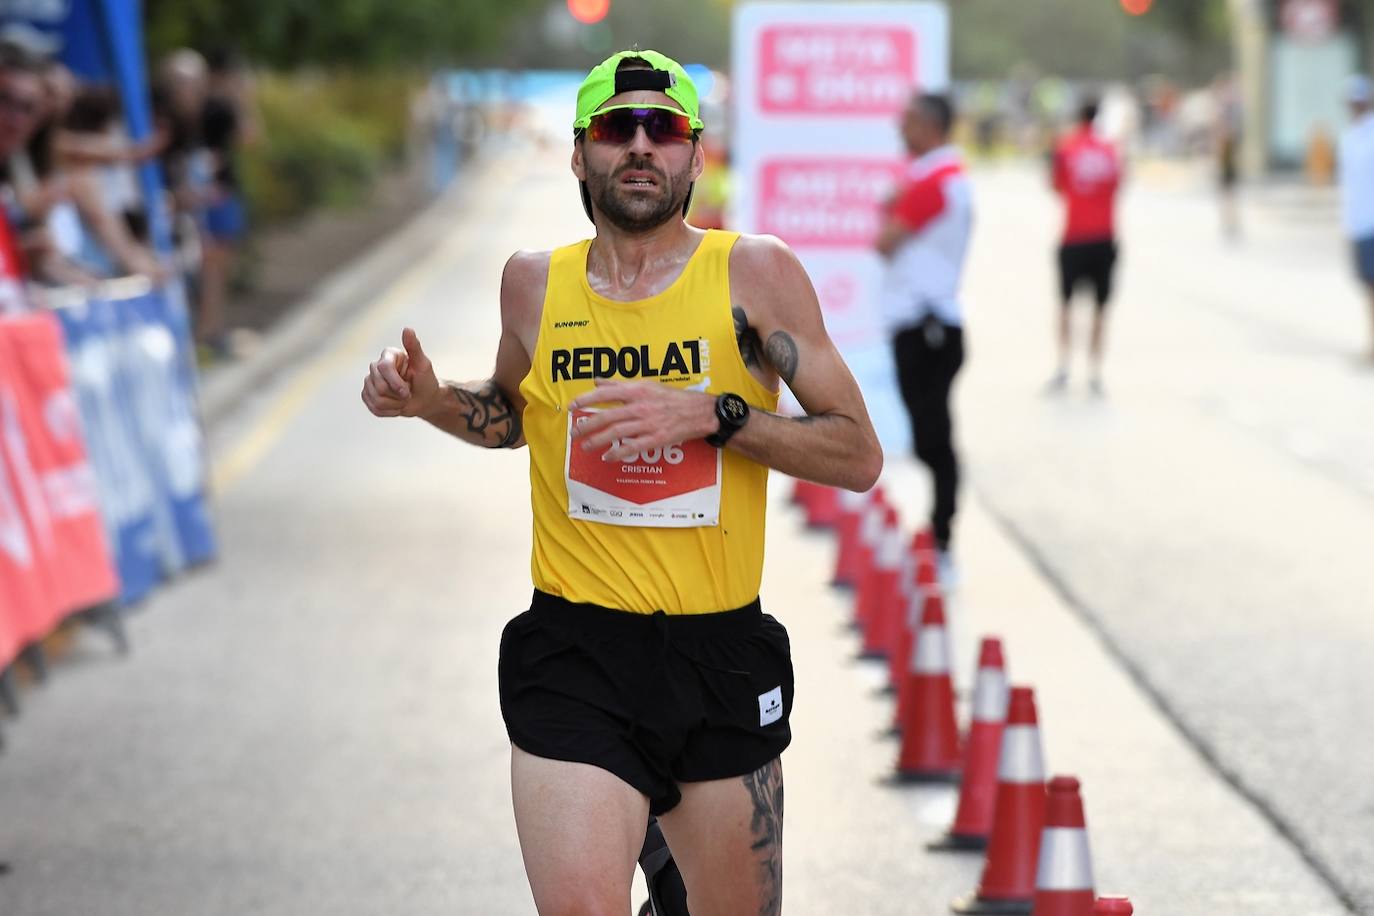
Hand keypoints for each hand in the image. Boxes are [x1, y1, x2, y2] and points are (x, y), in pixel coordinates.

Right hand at [362, 327, 440, 417]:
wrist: (424, 399)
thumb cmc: (426, 380)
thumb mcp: (423, 364)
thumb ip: (414, 347)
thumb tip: (407, 329)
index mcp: (388, 355)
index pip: (384, 368)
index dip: (395, 383)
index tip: (407, 392)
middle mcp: (375, 366)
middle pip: (379, 387)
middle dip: (398, 396)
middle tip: (408, 394)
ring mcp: (369, 381)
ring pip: (377, 399)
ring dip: (395, 405)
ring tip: (403, 400)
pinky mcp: (367, 395)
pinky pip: (374, 408)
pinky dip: (389, 412)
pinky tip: (396, 406)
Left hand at [568, 379, 715, 460]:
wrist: (699, 412)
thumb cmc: (672, 398)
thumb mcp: (647, 385)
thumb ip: (620, 385)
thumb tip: (598, 382)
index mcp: (637, 390)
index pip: (606, 393)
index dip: (586, 399)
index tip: (572, 406)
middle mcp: (640, 406)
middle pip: (607, 416)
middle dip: (587, 425)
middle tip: (574, 432)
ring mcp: (648, 423)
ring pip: (616, 432)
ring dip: (597, 440)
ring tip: (585, 445)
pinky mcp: (656, 439)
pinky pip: (632, 447)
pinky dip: (618, 453)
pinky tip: (607, 457)